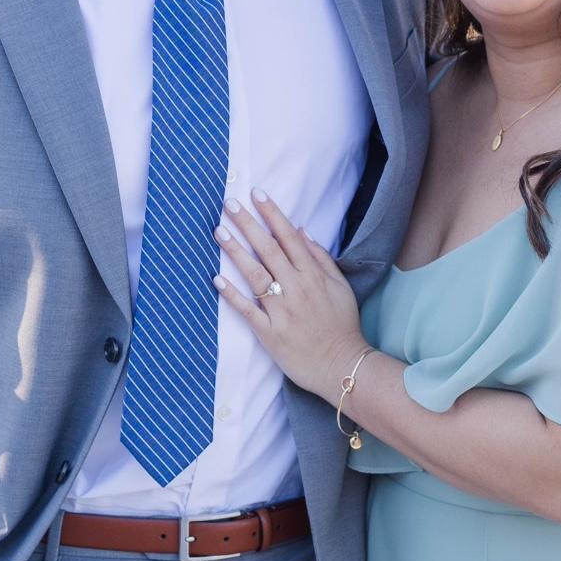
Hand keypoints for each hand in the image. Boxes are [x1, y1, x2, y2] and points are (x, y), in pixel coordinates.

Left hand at [214, 190, 369, 400]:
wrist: (343, 366)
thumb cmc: (342, 325)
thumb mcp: (341, 287)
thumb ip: (321, 258)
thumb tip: (302, 231)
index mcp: (313, 275)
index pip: (289, 237)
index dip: (272, 214)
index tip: (257, 194)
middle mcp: (297, 288)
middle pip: (268, 250)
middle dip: (248, 224)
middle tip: (230, 203)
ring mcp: (282, 310)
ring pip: (255, 275)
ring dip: (236, 252)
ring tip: (219, 231)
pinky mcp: (270, 332)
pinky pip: (248, 310)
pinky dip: (232, 295)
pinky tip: (217, 279)